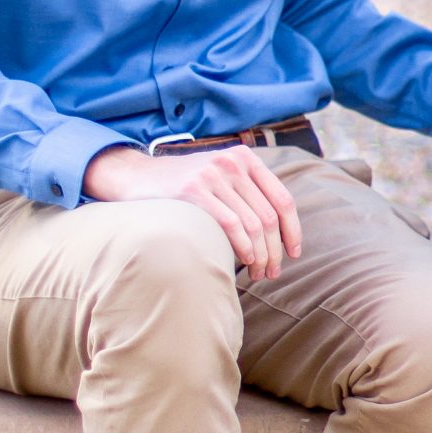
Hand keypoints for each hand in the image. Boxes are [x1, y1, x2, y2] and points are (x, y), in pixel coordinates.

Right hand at [82, 144, 302, 281]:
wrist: (137, 176)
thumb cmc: (183, 185)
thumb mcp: (219, 176)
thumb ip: (247, 193)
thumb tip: (279, 232)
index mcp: (245, 159)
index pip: (282, 199)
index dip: (292, 230)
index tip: (294, 253)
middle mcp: (233, 164)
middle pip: (269, 216)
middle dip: (276, 250)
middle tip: (272, 273)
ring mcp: (214, 176)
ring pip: (254, 224)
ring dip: (262, 255)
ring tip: (259, 274)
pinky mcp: (195, 191)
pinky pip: (232, 225)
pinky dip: (244, 248)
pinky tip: (245, 263)